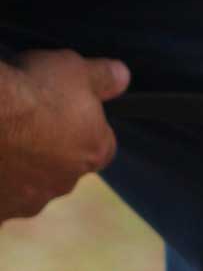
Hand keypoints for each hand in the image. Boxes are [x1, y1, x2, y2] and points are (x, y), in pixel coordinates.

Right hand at [0, 49, 130, 223]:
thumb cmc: (29, 91)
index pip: (102, 147)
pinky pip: (1, 199)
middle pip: (64, 168)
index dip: (87, 130)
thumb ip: (103, 77)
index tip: (69, 115)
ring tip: (4, 140)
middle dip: (49, 151)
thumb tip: (122, 77)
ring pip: (29, 187)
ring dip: (20, 169)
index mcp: (94, 152)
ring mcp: (28, 201)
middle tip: (28, 125)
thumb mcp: (74, 69)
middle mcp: (66, 183)